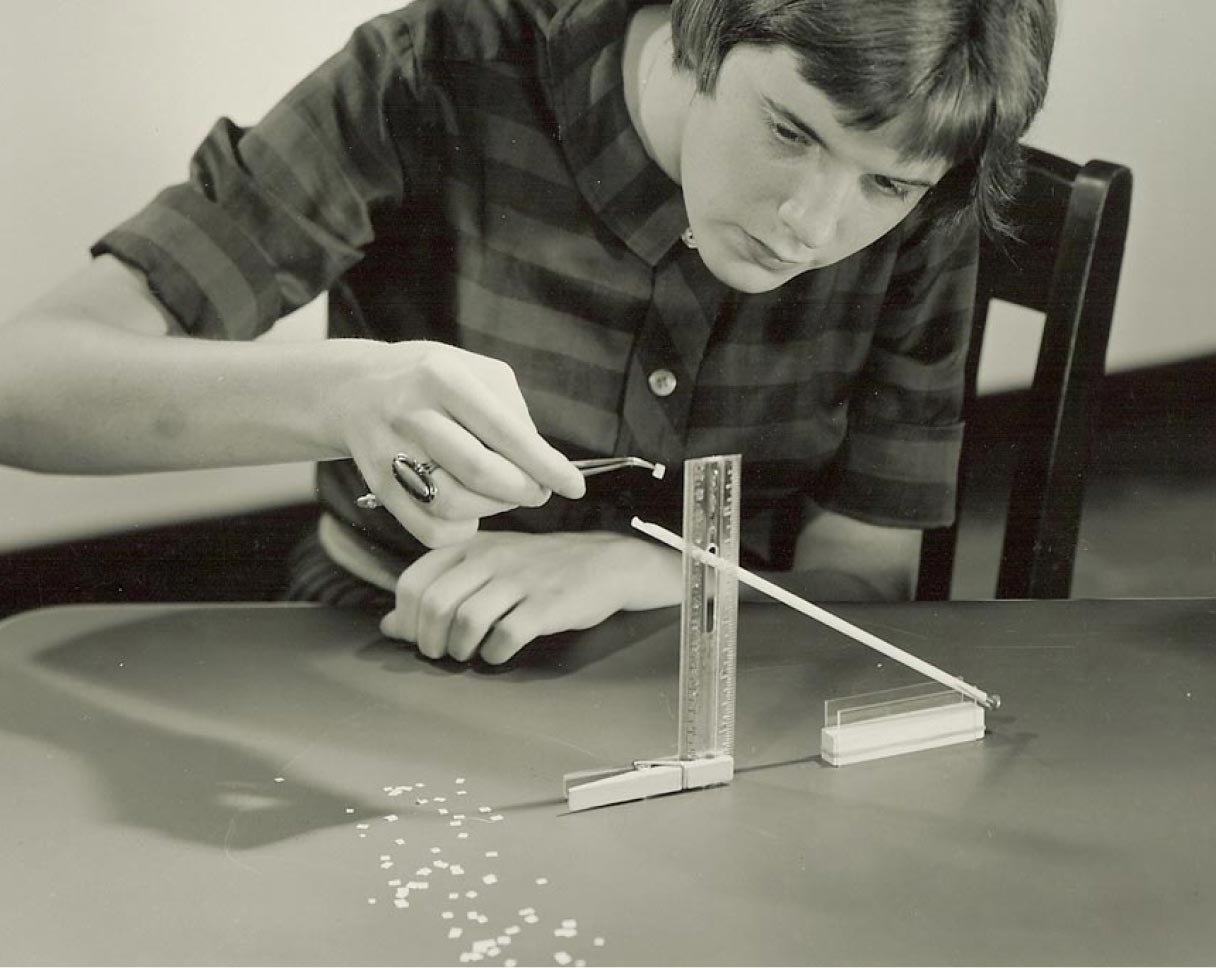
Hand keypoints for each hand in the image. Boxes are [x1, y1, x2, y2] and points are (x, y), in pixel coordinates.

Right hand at [334, 341, 585, 547]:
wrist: (354, 389)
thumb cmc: (430, 380)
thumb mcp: (473, 369)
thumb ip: (512, 410)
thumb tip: (539, 462)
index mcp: (443, 377)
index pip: (506, 431)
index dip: (546, 464)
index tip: (575, 486)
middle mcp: (411, 413)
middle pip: (479, 472)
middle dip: (523, 490)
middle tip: (539, 491)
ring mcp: (389, 452)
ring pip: (453, 505)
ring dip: (493, 509)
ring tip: (503, 494)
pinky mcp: (377, 486)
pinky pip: (428, 530)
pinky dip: (460, 531)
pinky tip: (471, 511)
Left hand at [379, 531, 682, 663]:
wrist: (606, 563)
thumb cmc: (540, 568)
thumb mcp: (487, 568)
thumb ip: (439, 590)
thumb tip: (389, 626)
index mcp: (471, 546)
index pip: (414, 580)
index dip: (406, 618)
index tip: (416, 636)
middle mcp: (492, 558)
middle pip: (435, 603)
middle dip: (428, 639)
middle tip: (440, 653)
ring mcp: (521, 580)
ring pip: (466, 619)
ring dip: (458, 648)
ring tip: (466, 654)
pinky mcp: (548, 604)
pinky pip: (506, 634)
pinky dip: (493, 653)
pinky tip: (498, 654)